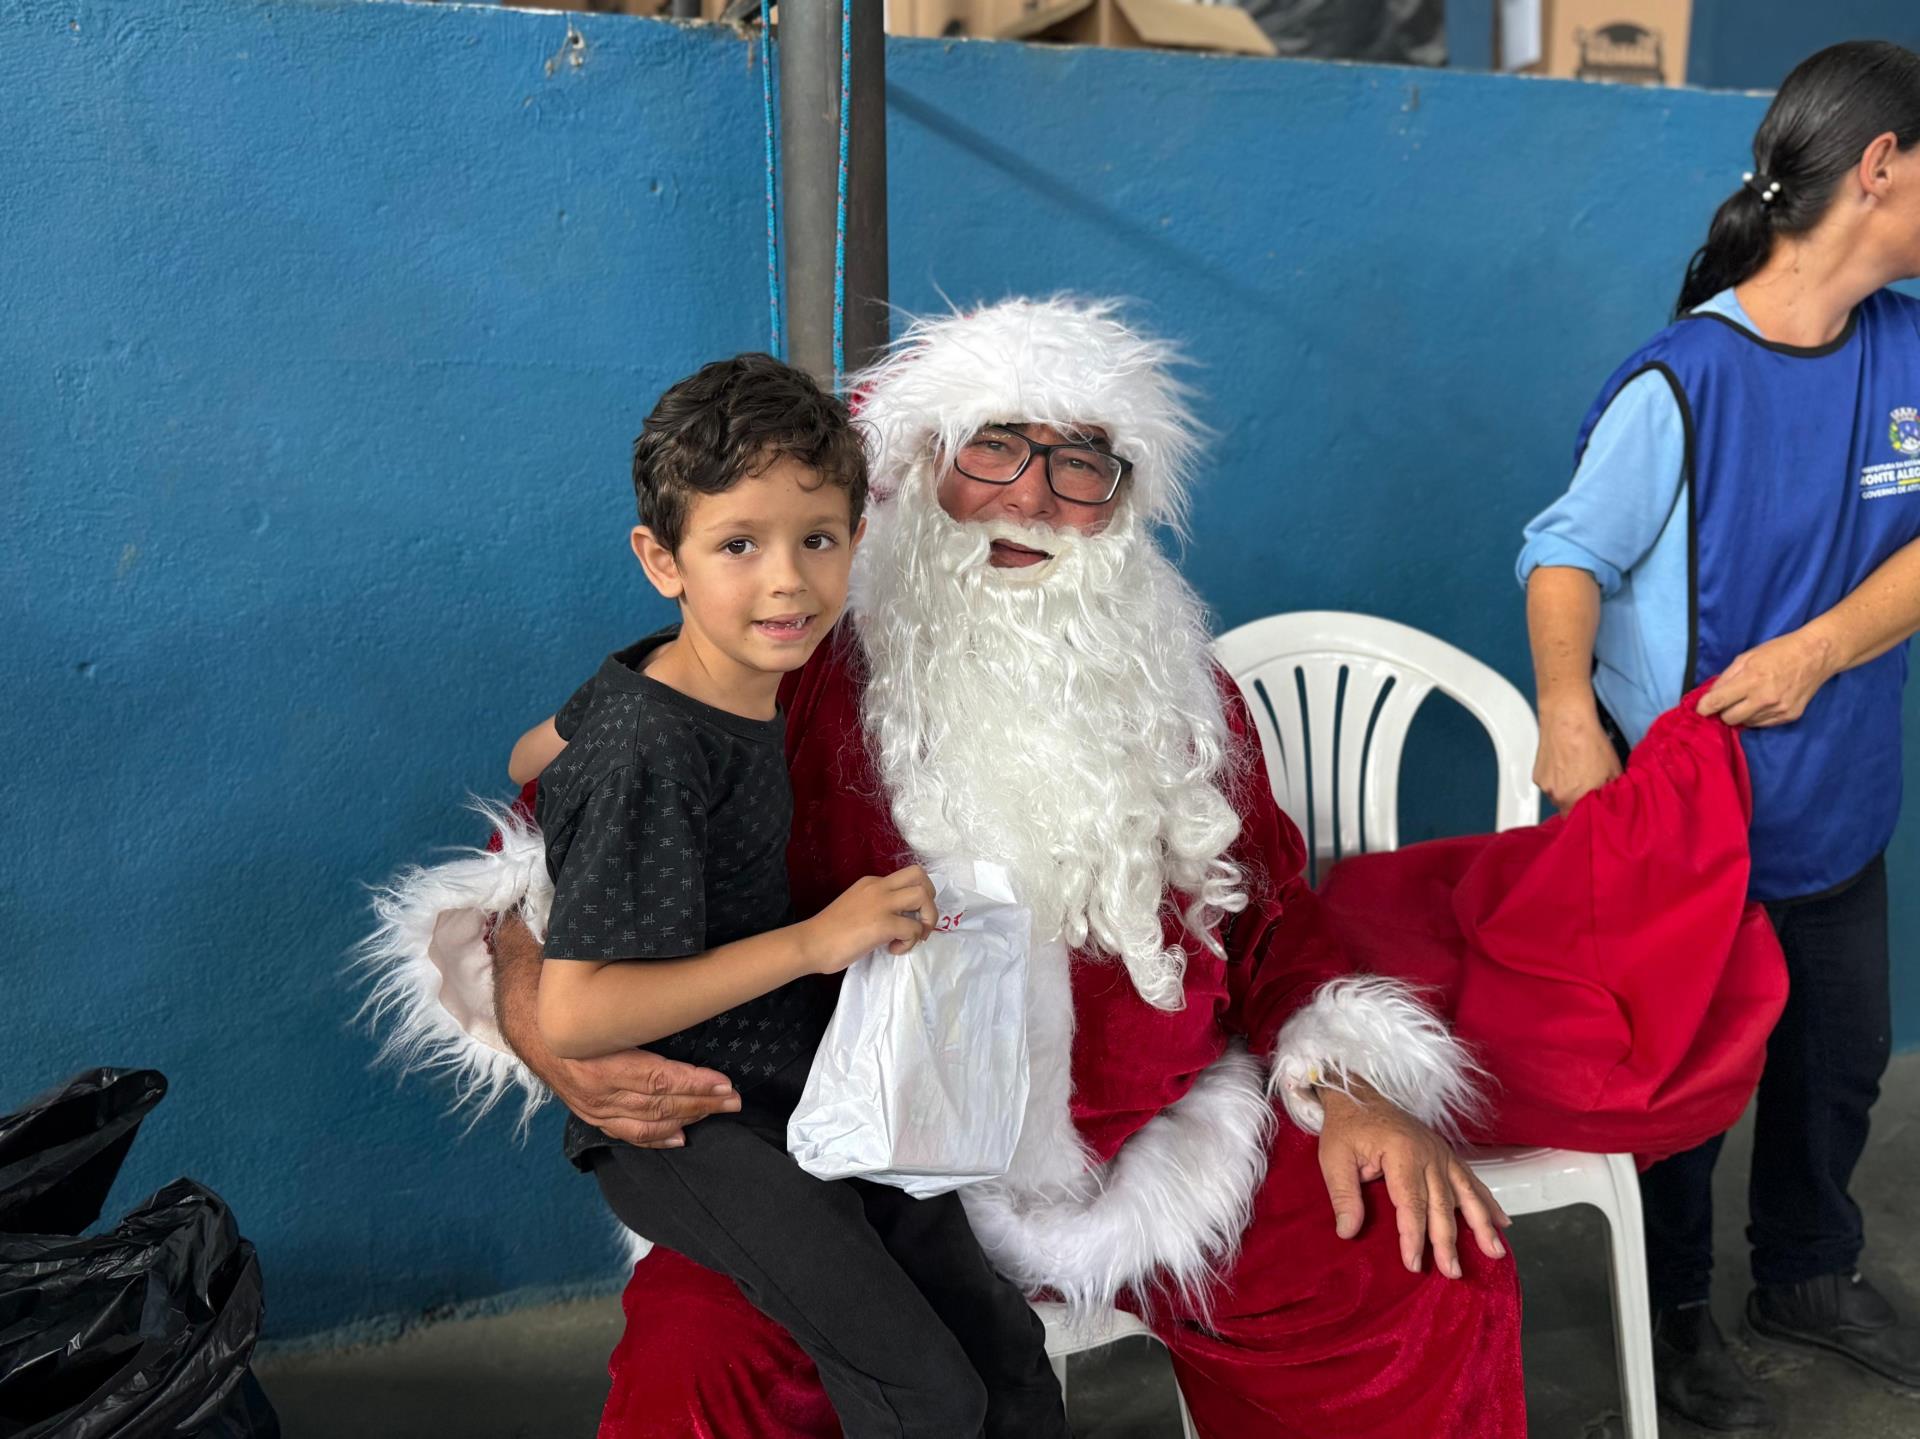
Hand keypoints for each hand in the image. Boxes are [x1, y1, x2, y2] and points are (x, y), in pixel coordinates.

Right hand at [492, 911, 739, 1146]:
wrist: (531, 1023)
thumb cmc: (572, 1002)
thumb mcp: (602, 996)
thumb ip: (639, 997)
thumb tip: (684, 976)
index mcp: (599, 1060)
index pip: (657, 1079)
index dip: (693, 1083)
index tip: (724, 1081)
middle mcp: (596, 1089)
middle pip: (657, 1104)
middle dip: (700, 1101)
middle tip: (733, 1098)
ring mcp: (593, 1105)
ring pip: (647, 1121)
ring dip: (686, 1117)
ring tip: (718, 1110)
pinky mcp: (591, 1114)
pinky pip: (626, 1133)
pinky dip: (655, 1137)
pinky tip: (681, 1137)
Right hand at [801, 865, 936, 972]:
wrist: (810, 943)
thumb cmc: (829, 932)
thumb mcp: (856, 906)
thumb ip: (876, 906)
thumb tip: (897, 920)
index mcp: (871, 882)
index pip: (906, 877)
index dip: (916, 895)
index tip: (909, 915)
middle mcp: (879, 887)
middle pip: (920, 876)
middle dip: (930, 899)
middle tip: (921, 922)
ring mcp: (881, 904)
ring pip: (923, 896)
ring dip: (927, 919)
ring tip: (914, 936)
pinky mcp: (883, 924)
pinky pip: (913, 928)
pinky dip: (910, 942)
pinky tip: (893, 949)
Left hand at [1318, 1081, 1509, 1276]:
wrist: (1358, 1094)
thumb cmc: (1345, 1128)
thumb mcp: (1333, 1159)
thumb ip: (1344, 1196)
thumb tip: (1348, 1233)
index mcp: (1401, 1153)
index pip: (1411, 1203)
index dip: (1414, 1236)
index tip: (1413, 1264)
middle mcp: (1428, 1153)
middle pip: (1442, 1204)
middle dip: (1448, 1241)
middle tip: (1452, 1272)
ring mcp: (1441, 1152)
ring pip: (1465, 1193)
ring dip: (1481, 1225)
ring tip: (1494, 1253)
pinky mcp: (1445, 1154)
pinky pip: (1471, 1180)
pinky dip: (1487, 1201)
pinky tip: (1502, 1223)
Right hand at [1532, 704, 1622, 813]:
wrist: (1567, 720)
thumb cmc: (1590, 742)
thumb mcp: (1614, 769)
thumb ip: (1614, 791)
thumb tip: (1617, 801)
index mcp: (1578, 800)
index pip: (1579, 822)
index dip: (1588, 816)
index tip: (1594, 809)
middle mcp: (1558, 797)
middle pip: (1567, 809)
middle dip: (1577, 801)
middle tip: (1588, 786)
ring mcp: (1546, 786)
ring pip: (1557, 796)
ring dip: (1565, 789)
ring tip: (1576, 771)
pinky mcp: (1537, 775)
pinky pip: (1548, 784)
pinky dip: (1556, 778)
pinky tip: (1565, 764)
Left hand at [1697, 629, 1838, 727]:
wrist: (1815, 656)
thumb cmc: (1778, 652)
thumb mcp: (1747, 657)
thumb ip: (1726, 677)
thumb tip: (1710, 695)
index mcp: (1751, 680)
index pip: (1718, 702)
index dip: (1704, 708)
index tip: (1700, 710)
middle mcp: (1764, 698)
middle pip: (1729, 719)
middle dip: (1724, 712)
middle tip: (1728, 702)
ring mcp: (1778, 710)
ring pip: (1746, 723)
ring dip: (1743, 713)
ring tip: (1751, 698)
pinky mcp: (1789, 717)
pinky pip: (1762, 724)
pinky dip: (1757, 716)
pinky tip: (1764, 702)